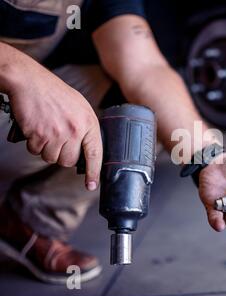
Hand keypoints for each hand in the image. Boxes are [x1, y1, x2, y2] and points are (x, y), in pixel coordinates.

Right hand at [4, 52, 101, 190]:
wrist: (29, 81)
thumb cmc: (54, 93)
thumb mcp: (80, 108)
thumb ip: (85, 128)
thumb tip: (86, 150)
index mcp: (89, 122)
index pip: (95, 153)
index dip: (94, 172)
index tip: (92, 185)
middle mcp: (75, 129)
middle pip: (69, 161)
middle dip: (61, 155)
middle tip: (56, 138)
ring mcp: (57, 133)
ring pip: (51, 158)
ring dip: (46, 149)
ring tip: (46, 129)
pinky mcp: (39, 135)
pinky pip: (36, 151)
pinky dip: (34, 143)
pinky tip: (36, 127)